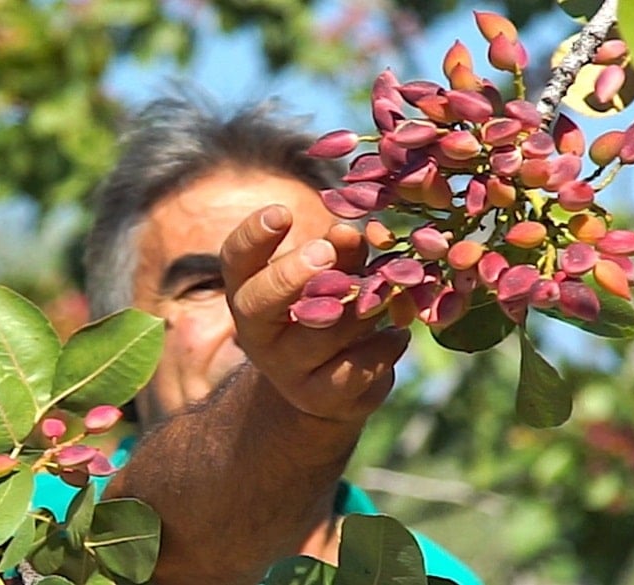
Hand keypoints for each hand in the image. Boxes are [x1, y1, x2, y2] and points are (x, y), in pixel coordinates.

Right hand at [220, 204, 410, 422]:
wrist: (326, 389)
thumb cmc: (328, 310)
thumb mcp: (331, 276)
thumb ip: (339, 252)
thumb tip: (347, 231)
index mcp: (249, 291)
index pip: (234, 260)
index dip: (253, 235)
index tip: (284, 212)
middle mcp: (258, 333)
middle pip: (259, 302)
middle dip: (291, 275)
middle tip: (324, 250)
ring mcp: (285, 370)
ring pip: (320, 334)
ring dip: (359, 309)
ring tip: (386, 292)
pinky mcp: (319, 398)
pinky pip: (353, 370)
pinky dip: (382, 348)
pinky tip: (399, 334)